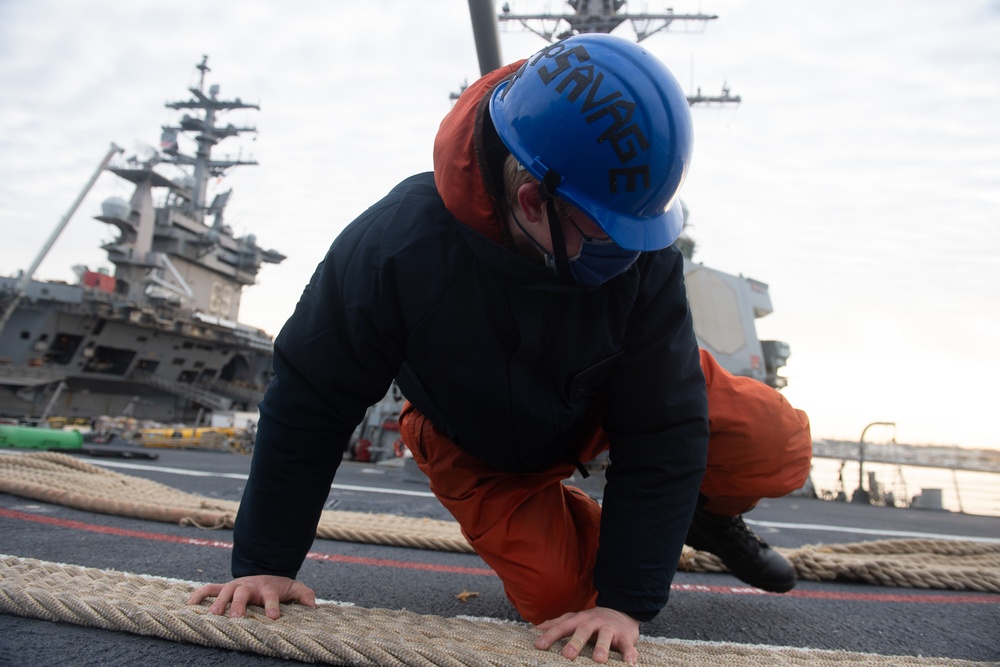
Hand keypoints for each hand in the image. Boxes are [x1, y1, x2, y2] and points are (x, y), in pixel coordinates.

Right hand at [187, 575, 316, 619]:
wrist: (265, 573)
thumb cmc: (279, 586)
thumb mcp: (294, 588)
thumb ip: (304, 595)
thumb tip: (314, 606)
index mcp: (267, 587)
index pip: (271, 596)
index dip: (272, 606)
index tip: (274, 617)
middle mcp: (249, 586)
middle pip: (243, 593)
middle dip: (239, 605)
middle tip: (236, 618)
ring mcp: (235, 586)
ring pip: (225, 592)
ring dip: (219, 603)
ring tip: (213, 615)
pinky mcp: (224, 587)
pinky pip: (209, 589)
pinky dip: (199, 595)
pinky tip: (189, 604)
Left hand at [534, 607, 638, 663]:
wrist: (622, 611)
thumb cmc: (592, 621)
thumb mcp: (574, 620)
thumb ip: (557, 624)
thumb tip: (535, 629)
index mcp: (579, 620)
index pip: (562, 627)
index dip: (550, 636)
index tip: (538, 645)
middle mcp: (593, 622)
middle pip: (583, 630)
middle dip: (575, 642)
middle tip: (567, 655)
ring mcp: (610, 629)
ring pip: (605, 636)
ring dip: (602, 647)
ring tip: (598, 660)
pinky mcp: (625, 636)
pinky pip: (627, 644)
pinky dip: (629, 652)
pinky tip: (629, 661)